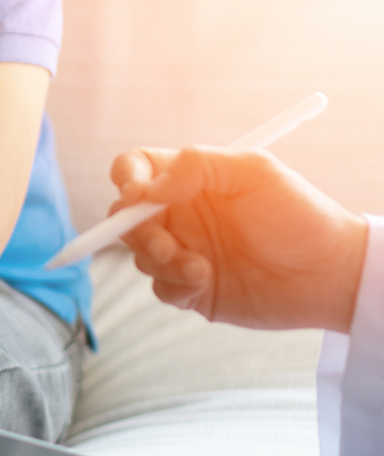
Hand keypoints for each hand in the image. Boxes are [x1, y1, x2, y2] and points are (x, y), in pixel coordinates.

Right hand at [109, 146, 367, 331]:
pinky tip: (206, 283)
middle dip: (136, 232)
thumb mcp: (254, 172)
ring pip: (139, 255)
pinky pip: (159, 288)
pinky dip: (175, 286)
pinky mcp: (190, 288)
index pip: (136, 168)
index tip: (135, 195)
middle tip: (166, 246)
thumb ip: (196, 167)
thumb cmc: (299, 216)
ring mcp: (184, 251)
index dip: (126, 177)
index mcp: (191, 180)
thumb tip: (147, 189)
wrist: (329, 276)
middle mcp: (181, 213)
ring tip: (201, 269)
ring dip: (161, 263)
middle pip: (126, 216)